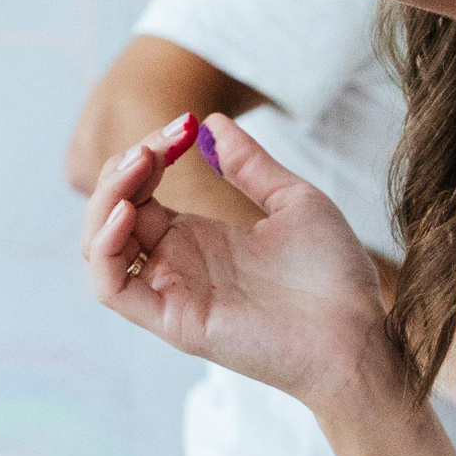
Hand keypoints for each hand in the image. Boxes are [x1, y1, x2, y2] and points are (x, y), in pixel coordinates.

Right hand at [81, 114, 395, 409]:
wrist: (356, 332)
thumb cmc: (333, 277)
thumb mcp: (295, 201)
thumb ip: (249, 165)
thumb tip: (212, 122)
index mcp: (197, 237)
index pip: (141, 189)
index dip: (148, 151)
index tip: (185, 125)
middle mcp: (176, 263)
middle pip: (112, 212)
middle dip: (122, 168)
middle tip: (155, 144)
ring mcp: (171, 292)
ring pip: (100, 247)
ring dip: (105, 199)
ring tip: (138, 165)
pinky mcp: (173, 321)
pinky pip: (112, 289)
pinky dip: (105, 248)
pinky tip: (130, 212)